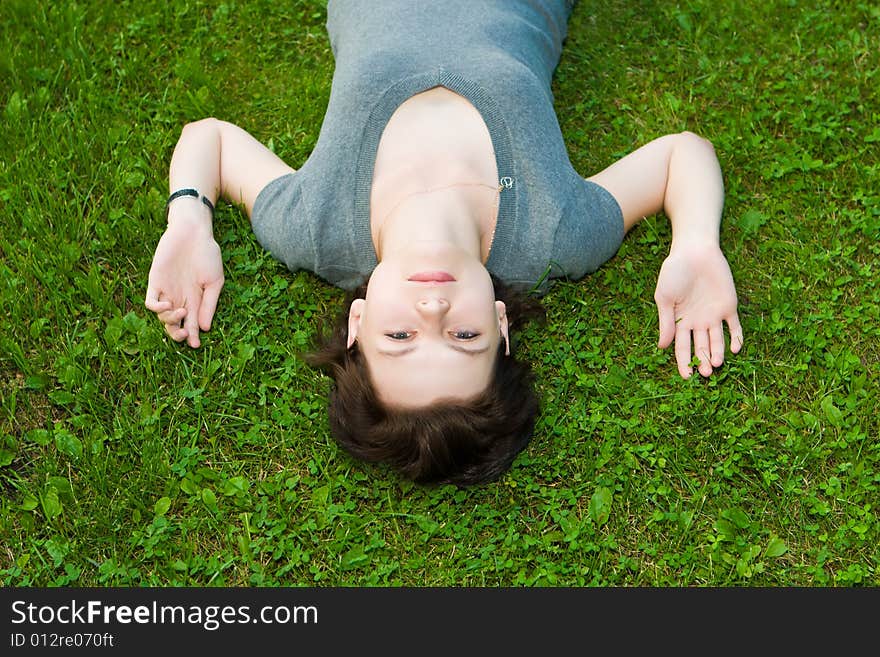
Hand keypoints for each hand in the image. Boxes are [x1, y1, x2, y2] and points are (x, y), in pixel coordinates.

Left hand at [144, 217, 223, 347]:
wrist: (193, 232)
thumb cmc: (207, 254)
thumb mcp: (214, 281)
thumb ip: (209, 304)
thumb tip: (204, 327)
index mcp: (195, 300)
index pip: (191, 324)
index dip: (192, 337)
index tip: (196, 345)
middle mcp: (179, 298)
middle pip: (174, 325)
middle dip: (178, 335)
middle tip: (185, 335)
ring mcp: (166, 291)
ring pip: (162, 317)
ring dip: (170, 320)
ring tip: (180, 312)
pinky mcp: (155, 282)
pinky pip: (150, 302)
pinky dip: (156, 308)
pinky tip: (166, 305)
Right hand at [654, 243, 742, 377]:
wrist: (694, 251)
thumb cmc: (674, 272)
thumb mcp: (664, 298)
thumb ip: (666, 322)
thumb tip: (662, 347)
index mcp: (680, 321)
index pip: (682, 347)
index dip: (684, 362)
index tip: (686, 376)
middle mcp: (698, 322)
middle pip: (701, 347)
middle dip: (703, 361)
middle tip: (705, 373)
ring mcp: (714, 315)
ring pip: (718, 340)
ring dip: (718, 353)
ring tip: (717, 364)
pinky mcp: (730, 306)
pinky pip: (735, 326)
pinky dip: (736, 338)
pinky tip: (735, 349)